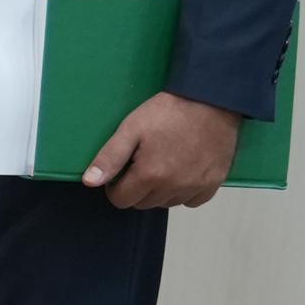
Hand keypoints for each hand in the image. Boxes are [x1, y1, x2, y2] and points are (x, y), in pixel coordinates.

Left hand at [84, 90, 239, 208]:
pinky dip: (184, 192)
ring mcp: (196, 186)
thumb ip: (110, 158)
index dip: (116, 187)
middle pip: (143, 203)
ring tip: (163, 165)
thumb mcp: (131, 129)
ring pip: (167, 203)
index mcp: (150, 175)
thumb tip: (90, 183)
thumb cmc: (167, 112)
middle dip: (137, 189)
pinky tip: (182, 173)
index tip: (123, 170)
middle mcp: (174, 187)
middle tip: (143, 163)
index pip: (121, 200)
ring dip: (160, 191)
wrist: (211, 100)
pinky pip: (193, 201)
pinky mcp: (214, 182)